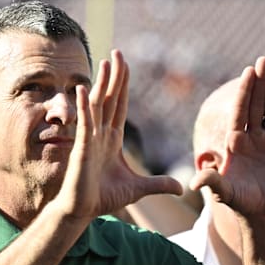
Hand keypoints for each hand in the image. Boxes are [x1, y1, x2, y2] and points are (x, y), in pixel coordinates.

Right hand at [56, 49, 181, 219]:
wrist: (82, 211)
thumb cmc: (104, 198)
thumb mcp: (138, 188)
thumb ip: (158, 184)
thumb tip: (182, 187)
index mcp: (112, 139)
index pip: (119, 105)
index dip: (122, 85)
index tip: (124, 65)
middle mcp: (100, 134)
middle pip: (109, 99)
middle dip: (114, 76)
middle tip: (117, 53)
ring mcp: (90, 139)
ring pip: (96, 105)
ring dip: (100, 84)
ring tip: (105, 63)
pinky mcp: (82, 148)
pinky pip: (83, 123)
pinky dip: (83, 106)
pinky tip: (83, 89)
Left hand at [190, 57, 264, 220]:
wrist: (262, 216)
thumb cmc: (239, 203)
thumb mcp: (223, 192)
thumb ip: (211, 182)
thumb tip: (195, 182)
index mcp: (234, 144)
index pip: (239, 112)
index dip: (243, 93)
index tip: (246, 73)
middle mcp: (251, 139)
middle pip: (255, 105)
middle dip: (258, 83)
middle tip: (263, 60)